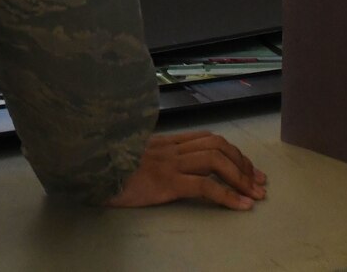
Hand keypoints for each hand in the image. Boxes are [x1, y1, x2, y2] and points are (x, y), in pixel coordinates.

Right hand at [107, 131, 268, 210]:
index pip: (207, 139)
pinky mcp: (166, 182)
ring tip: (255, 194)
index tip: (249, 169)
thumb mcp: (133, 157)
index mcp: (165, 142)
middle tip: (259, 183)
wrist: (87, 170)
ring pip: (216, 161)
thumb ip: (152, 157)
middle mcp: (170, 148)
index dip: (233, 152)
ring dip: (241, 178)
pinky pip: (204, 186)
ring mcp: (169, 164)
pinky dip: (228, 196)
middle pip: (218, 145)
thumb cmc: (106, 167)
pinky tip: (241, 206)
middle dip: (244, 163)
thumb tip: (168, 166)